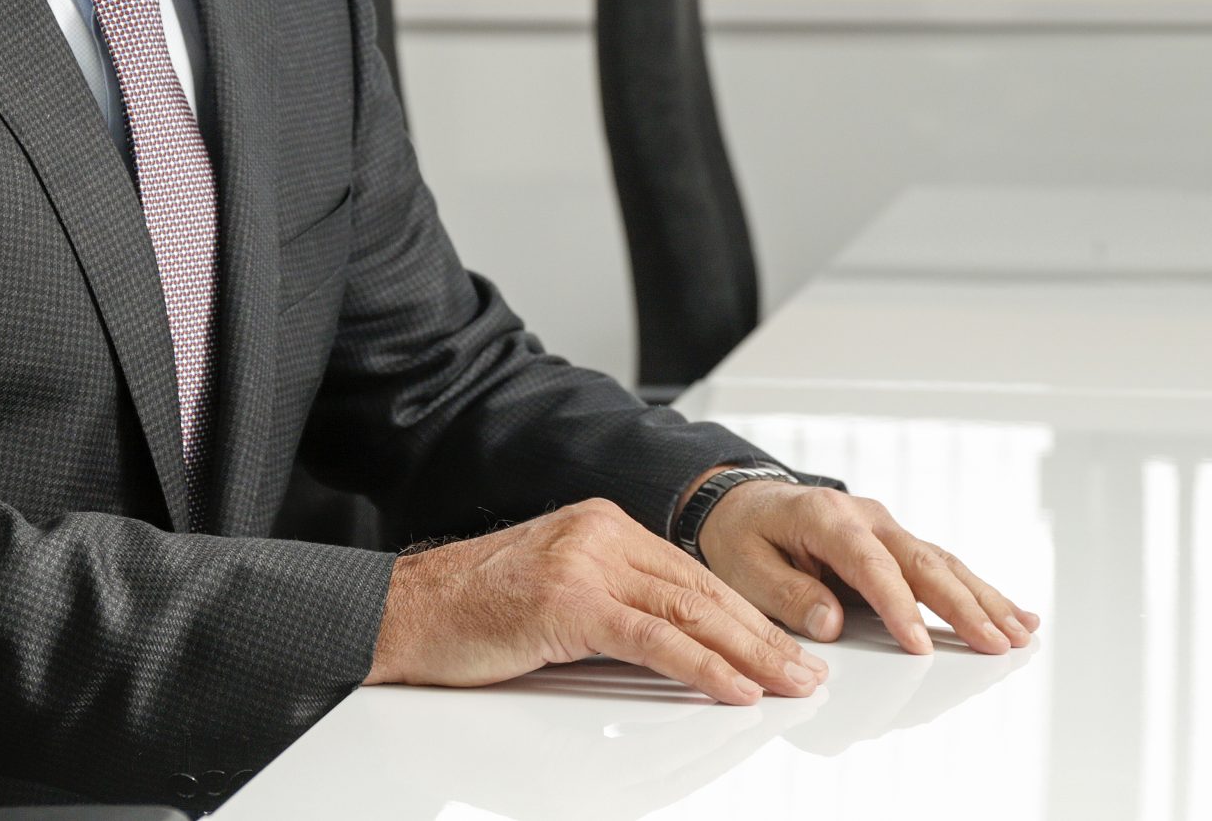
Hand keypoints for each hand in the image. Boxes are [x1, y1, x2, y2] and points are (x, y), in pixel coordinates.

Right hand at [364, 498, 829, 704]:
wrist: (404, 610)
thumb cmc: (470, 611)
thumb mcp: (556, 594)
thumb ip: (614, 604)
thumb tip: (677, 645)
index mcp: (601, 526)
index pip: (692, 575)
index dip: (746, 614)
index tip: (784, 645)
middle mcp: (599, 534)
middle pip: (702, 591)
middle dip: (763, 635)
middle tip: (807, 671)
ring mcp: (585, 563)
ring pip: (689, 612)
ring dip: (750, 654)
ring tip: (789, 684)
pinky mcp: (568, 602)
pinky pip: (653, 639)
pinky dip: (703, 666)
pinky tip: (736, 687)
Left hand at [693, 478, 1038, 655]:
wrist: (741, 502)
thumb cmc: (742, 535)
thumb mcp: (744, 566)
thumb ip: (787, 593)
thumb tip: (832, 623)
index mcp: (824, 517)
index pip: (869, 564)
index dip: (897, 605)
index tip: (918, 644)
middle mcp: (864, 516)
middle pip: (921, 562)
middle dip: (962, 605)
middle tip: (994, 643)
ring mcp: (885, 527)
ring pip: (943, 564)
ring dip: (983, 599)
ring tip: (1019, 632)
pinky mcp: (895, 543)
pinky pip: (942, 566)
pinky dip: (977, 591)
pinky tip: (1013, 612)